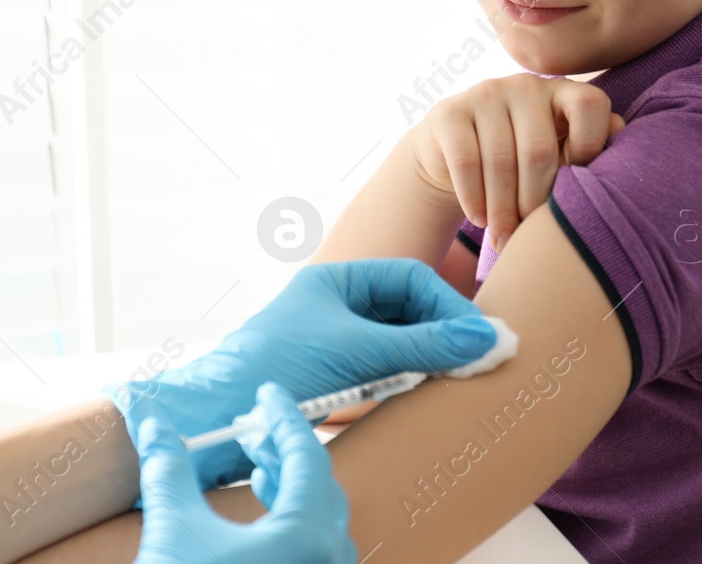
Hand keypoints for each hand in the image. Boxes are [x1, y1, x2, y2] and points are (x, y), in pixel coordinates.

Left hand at [105, 259, 497, 490]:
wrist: (215, 420)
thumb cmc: (276, 369)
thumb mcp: (358, 352)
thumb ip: (424, 344)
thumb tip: (486, 338)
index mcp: (337, 281)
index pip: (411, 280)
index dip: (449, 306)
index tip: (478, 337)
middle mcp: (336, 306)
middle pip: (408, 309)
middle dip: (444, 331)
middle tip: (478, 358)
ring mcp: (334, 344)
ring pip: (399, 342)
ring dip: (428, 357)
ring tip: (455, 375)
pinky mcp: (332, 381)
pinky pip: (383, 372)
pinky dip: (406, 379)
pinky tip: (421, 392)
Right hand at [132, 383, 355, 563]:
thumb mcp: (174, 529)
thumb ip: (168, 469)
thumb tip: (151, 421)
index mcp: (308, 535)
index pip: (305, 455)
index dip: (284, 417)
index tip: (268, 392)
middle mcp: (329, 560)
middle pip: (318, 485)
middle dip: (284, 450)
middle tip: (252, 426)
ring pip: (320, 519)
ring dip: (289, 485)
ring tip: (255, 465)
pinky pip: (314, 547)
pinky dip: (292, 519)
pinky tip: (263, 512)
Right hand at [411, 74, 624, 253]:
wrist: (451, 155)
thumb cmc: (519, 160)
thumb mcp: (558, 153)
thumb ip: (591, 148)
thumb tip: (621, 137)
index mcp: (562, 91)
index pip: (591, 104)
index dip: (590, 148)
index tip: (574, 186)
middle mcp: (526, 85)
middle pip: (540, 151)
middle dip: (534, 203)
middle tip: (528, 237)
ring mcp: (486, 93)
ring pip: (501, 163)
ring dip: (502, 212)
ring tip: (504, 240)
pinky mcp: (450, 112)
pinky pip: (467, 163)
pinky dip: (474, 200)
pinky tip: (479, 220)